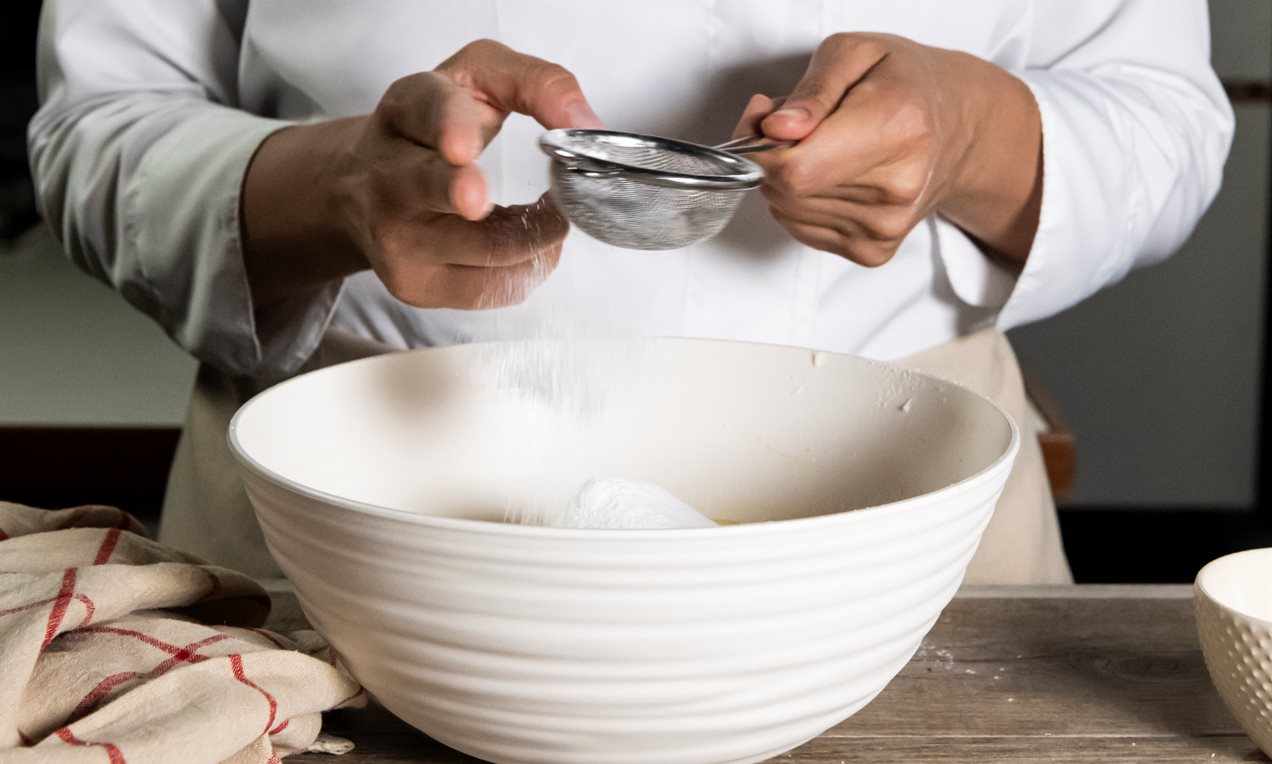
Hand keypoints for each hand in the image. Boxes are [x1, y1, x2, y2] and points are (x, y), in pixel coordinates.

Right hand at [243, 40, 602, 309]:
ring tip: (553, 214)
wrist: (363, 188)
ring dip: (541, 234)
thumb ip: (537, 84)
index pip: (427, 110)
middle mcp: (388, 176)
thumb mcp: (481, 80)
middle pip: (429, 187)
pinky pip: (494, 289)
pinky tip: (532, 243)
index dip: (448, 128)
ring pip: (486, 250)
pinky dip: (530, 267)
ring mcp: (395, 239)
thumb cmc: (435, 129)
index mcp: (405, 111)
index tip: (461, 146)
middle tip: (479, 197)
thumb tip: (585, 127)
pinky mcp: (416, 287)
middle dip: (456, 191)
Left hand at [735, 33, 1041, 266]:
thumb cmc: (902, 83)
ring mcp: (887, 226)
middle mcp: (897, 187)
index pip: (796, 167)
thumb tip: (776, 129)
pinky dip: (801, 203)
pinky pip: (802, 230)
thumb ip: (811, 90)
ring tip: (826, 148)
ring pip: (788, 212)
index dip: (764, 146)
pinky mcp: (874, 251)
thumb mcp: (855, 53)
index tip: (772, 121)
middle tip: (801, 128)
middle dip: (774, 157)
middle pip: (787, 191)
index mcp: (897, 128)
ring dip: (789, 180)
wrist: (956, 128)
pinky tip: (834, 176)